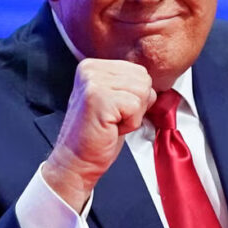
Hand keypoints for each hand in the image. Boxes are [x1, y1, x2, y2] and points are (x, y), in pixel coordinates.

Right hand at [43, 59, 155, 211]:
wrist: (76, 162)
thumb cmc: (97, 136)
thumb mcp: (114, 99)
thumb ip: (128, 84)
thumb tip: (151, 79)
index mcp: (93, 66)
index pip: (139, 71)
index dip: (136, 97)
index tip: (114, 111)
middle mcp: (90, 70)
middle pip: (143, 79)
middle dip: (137, 105)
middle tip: (113, 119)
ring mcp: (93, 82)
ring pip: (142, 91)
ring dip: (134, 114)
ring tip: (112, 123)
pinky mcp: (98, 98)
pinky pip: (136, 106)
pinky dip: (130, 123)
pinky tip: (111, 128)